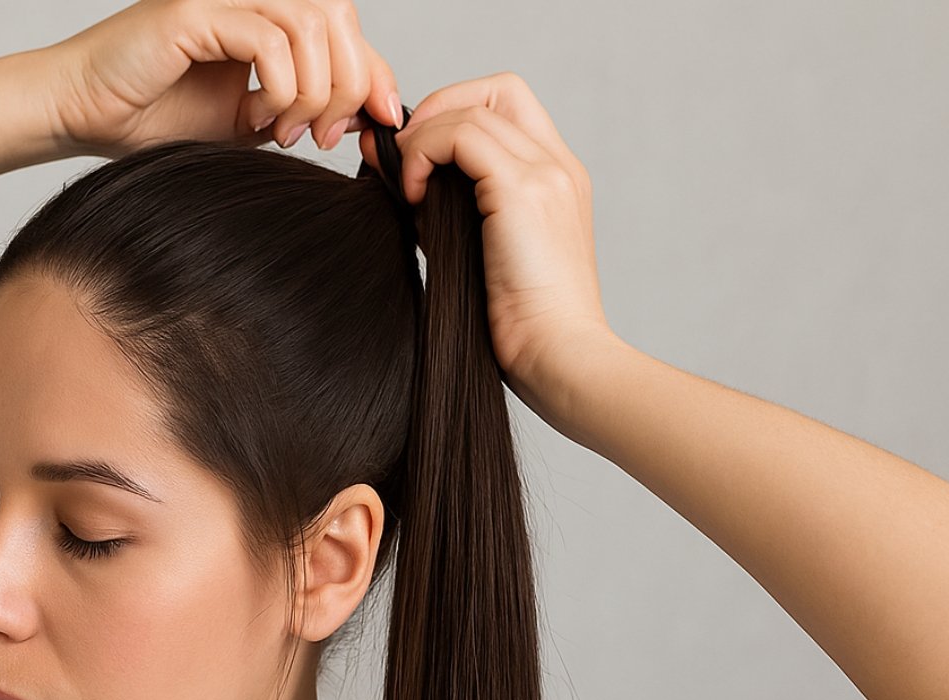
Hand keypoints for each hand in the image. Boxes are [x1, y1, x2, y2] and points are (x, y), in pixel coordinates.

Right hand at [42, 0, 403, 159]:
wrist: (85, 116)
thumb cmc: (153, 118)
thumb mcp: (250, 120)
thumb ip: (302, 107)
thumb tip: (368, 112)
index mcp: (265, 14)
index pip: (344, 25)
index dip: (374, 69)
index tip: (380, 120)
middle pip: (338, 16)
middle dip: (350, 82)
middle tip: (324, 134)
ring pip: (311, 24)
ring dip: (314, 89)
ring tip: (286, 129)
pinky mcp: (197, 12)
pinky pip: (269, 39)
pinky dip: (280, 86)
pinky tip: (258, 117)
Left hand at [358, 71, 618, 397]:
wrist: (559, 359)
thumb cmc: (518, 329)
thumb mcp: (470, 253)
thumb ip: (439, 209)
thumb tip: (389, 171)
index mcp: (556, 180)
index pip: (507, 107)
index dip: (452, 115)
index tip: (414, 157)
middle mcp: (558, 166)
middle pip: (494, 90)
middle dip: (436, 110)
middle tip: (403, 158)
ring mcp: (547, 173)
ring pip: (472, 108)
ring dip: (423, 137)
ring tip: (404, 187)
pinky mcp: (525, 190)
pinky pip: (461, 135)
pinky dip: (424, 153)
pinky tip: (411, 196)